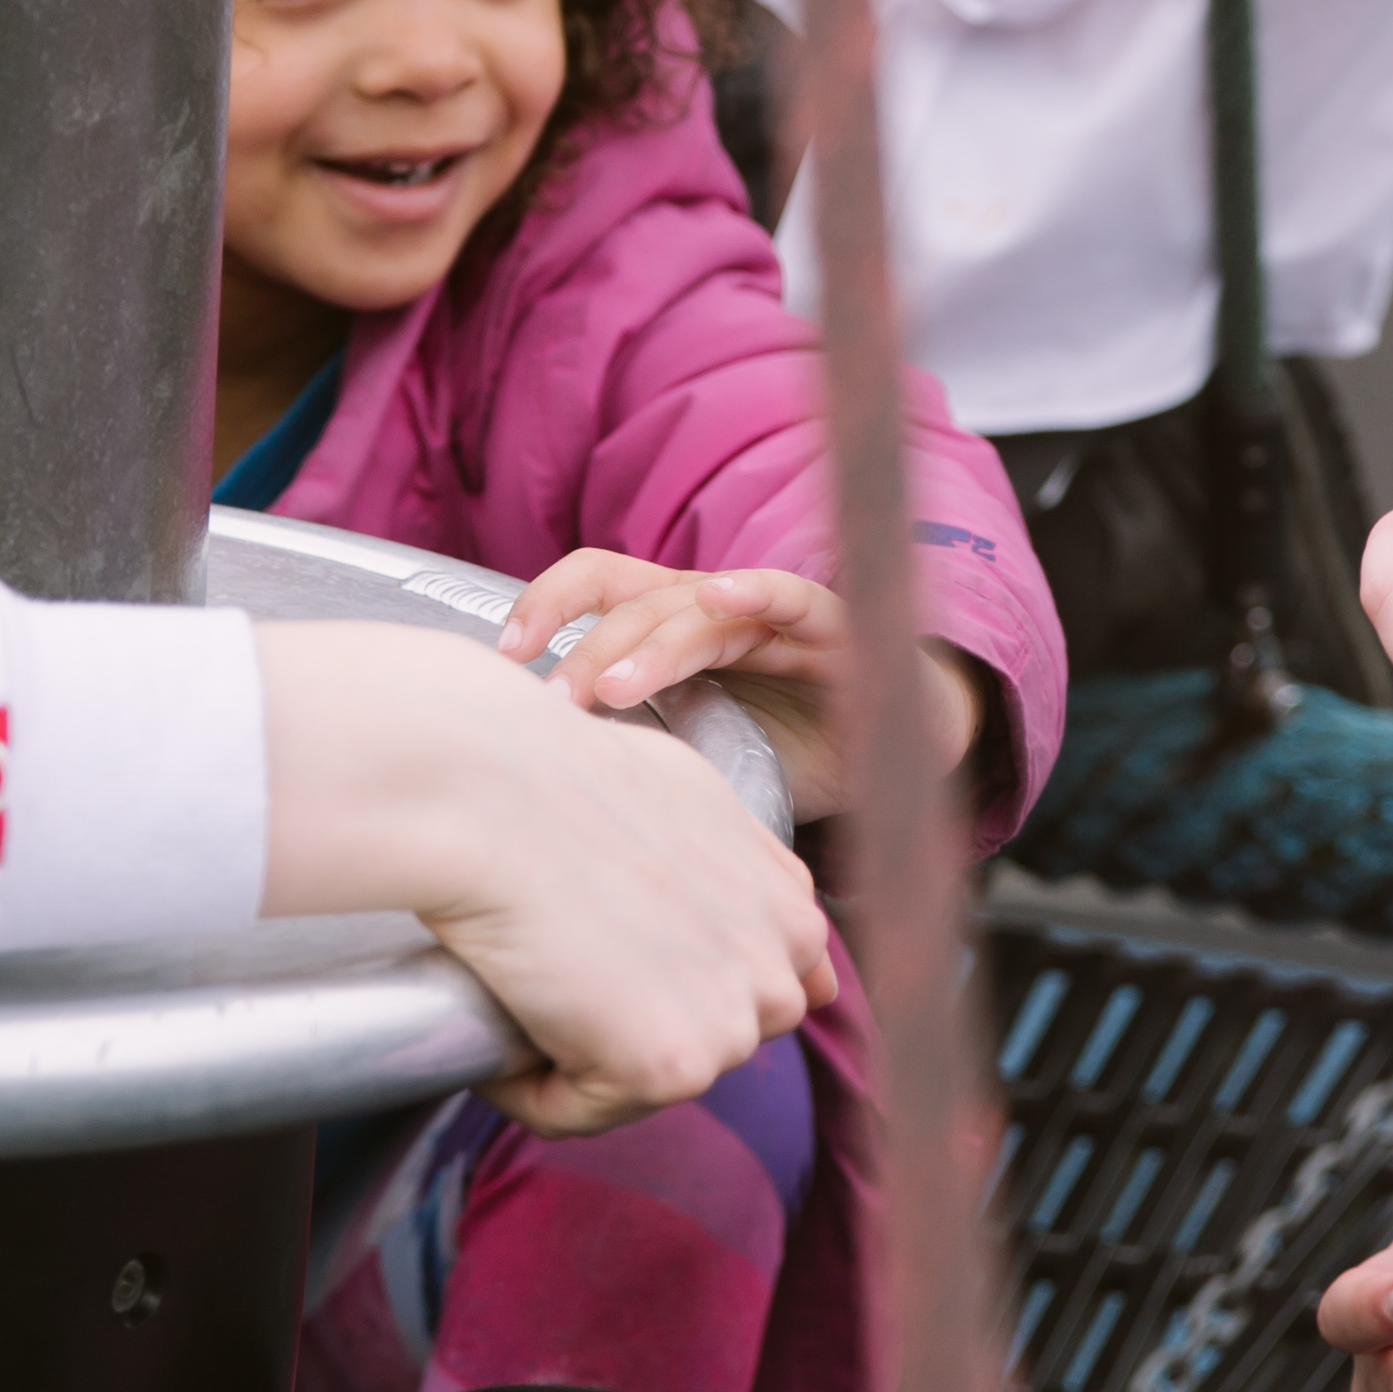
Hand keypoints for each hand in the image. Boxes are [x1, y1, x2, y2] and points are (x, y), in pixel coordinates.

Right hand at [253, 623, 837, 1137]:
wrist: (495, 795)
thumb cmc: (567, 779)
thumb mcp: (696, 803)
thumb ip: (742, 868)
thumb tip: (771, 913)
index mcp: (791, 911)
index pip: (743, 994)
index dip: (665, 982)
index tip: (609, 951)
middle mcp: (781, 970)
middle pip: (694, 1043)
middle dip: (630, 1021)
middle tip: (564, 959)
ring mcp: (734, 1024)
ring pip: (638, 1082)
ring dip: (576, 1052)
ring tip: (536, 977)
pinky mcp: (672, 1066)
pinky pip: (579, 1109)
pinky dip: (528, 1082)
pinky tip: (509, 1012)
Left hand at [498, 549, 984, 817]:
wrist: (891, 759)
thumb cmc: (786, 753)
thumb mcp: (694, 756)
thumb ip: (634, 758)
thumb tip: (533, 802)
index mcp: (673, 627)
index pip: (596, 589)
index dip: (543, 606)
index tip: (501, 658)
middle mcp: (714, 608)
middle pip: (633, 601)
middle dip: (588, 649)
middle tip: (556, 704)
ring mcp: (770, 614)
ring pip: (697, 606)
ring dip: (651, 645)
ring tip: (612, 691)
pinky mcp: (831, 627)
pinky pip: (792, 598)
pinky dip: (757, 591)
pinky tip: (723, 596)